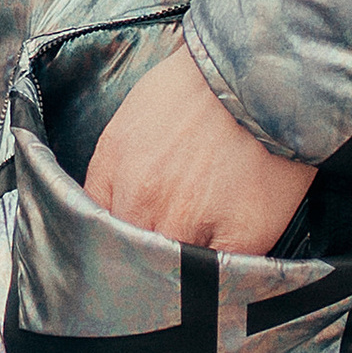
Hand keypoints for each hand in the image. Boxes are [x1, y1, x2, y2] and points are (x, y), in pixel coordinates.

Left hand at [83, 44, 313, 255]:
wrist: (260, 74)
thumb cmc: (201, 88)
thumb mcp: (135, 115)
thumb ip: (117, 166)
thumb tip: (115, 206)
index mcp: (115, 163)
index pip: (92, 222)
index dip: (107, 238)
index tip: (119, 248)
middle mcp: (143, 195)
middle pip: (126, 254)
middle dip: (136, 264)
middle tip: (154, 270)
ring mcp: (190, 219)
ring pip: (170, 271)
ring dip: (177, 276)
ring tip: (191, 276)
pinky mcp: (240, 235)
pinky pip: (222, 276)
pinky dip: (222, 277)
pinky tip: (226, 269)